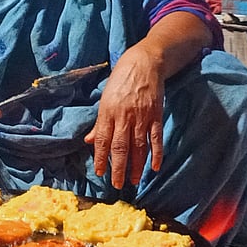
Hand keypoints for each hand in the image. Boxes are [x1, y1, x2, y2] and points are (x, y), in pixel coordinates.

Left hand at [85, 48, 163, 188]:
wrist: (145, 63)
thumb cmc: (121, 80)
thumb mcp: (105, 98)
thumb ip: (100, 122)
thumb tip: (90, 141)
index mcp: (108, 112)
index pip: (103, 140)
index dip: (101, 158)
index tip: (100, 173)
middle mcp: (124, 116)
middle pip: (120, 147)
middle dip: (118, 167)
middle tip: (117, 184)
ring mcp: (141, 117)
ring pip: (138, 146)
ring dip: (136, 165)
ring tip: (134, 180)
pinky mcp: (156, 115)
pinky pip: (156, 138)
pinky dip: (156, 153)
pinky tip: (154, 167)